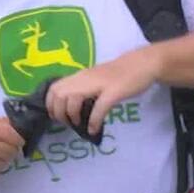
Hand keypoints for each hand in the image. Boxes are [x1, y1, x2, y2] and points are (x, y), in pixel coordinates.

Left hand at [45, 48, 160, 135]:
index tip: (57, 116)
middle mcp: (85, 78)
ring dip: (72, 116)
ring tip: (79, 125)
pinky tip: (94, 129)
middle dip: (59, 113)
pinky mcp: (114, 91)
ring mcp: (99, 84)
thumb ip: (84, 87)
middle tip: (68, 123)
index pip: (54, 88)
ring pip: (73, 100)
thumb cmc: (121, 73)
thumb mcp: (96, 78)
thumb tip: (73, 104)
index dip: (50, 104)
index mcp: (80, 76)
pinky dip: (93, 120)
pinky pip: (99, 107)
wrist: (143, 63)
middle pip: (59, 95)